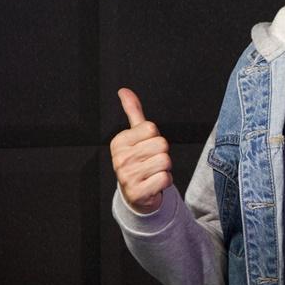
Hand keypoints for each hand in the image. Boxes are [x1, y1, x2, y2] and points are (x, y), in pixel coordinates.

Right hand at [111, 87, 172, 213]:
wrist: (135, 193)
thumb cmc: (138, 160)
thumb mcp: (134, 135)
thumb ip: (133, 112)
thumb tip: (124, 91)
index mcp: (119, 142)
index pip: (151, 128)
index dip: (155, 138)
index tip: (146, 147)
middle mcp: (120, 159)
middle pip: (161, 145)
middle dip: (162, 153)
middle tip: (151, 161)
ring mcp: (127, 177)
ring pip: (165, 161)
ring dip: (165, 168)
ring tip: (152, 172)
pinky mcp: (138, 193)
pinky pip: (165, 178)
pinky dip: (165, 182)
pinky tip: (154, 184)